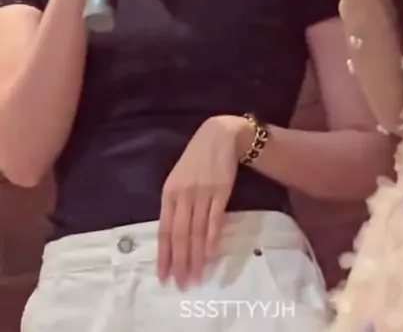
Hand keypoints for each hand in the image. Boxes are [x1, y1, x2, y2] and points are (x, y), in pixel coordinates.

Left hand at [157, 114, 251, 286]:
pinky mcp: (220, 192)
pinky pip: (214, 220)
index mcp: (169, 193)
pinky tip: (210, 255)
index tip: (163, 276)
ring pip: (196, 231)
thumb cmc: (197, 159)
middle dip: (179, 262)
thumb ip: (175, 204)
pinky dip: (212, 240)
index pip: (164, 230)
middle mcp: (183, 195)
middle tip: (181, 284)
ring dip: (196, 257)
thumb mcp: (179, 178)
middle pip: (180, 235)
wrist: (220, 136)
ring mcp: (201, 193)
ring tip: (196, 277)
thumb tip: (172, 235)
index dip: (164, 254)